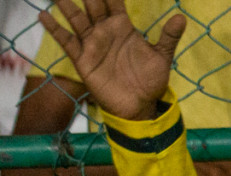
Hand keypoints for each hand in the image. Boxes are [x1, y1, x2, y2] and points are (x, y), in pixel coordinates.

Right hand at [38, 0, 185, 121]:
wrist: (139, 106)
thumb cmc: (150, 81)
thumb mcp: (162, 57)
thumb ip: (169, 37)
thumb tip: (182, 17)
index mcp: (123, 27)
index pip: (112, 2)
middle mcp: (105, 31)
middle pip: (92, 5)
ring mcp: (92, 44)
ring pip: (76, 18)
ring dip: (67, 5)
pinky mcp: (83, 59)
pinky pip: (66, 41)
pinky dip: (55, 29)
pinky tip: (44, 16)